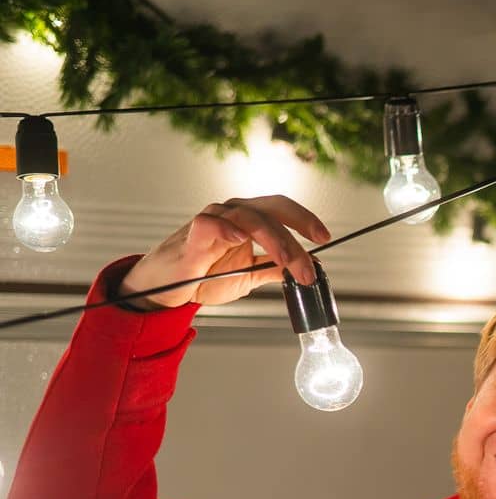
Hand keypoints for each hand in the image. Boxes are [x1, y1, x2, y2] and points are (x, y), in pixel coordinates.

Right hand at [119, 196, 331, 308]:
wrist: (168, 289)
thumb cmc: (204, 276)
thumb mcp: (249, 275)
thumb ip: (275, 269)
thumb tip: (309, 269)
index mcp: (248, 219)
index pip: (281, 209)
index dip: (304, 219)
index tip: (325, 238)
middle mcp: (232, 213)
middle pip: (271, 210)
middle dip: (297, 232)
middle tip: (311, 261)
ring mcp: (213, 220)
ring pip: (249, 217)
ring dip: (274, 241)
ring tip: (288, 263)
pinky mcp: (192, 235)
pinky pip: (209, 223)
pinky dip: (226, 229)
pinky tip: (240, 240)